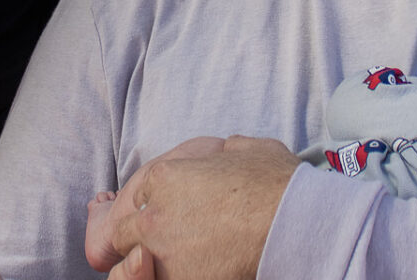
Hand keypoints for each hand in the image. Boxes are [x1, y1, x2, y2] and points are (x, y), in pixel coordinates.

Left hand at [97, 135, 300, 279]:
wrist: (292, 222)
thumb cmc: (276, 183)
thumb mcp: (247, 149)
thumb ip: (224, 152)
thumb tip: (227, 152)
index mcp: (165, 176)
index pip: (138, 194)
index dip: (152, 204)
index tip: (165, 213)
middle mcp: (154, 213)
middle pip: (124, 230)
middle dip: (136, 236)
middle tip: (159, 244)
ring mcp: (162, 250)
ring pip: (133, 263)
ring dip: (148, 262)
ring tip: (172, 262)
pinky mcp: (178, 279)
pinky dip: (171, 276)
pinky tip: (193, 272)